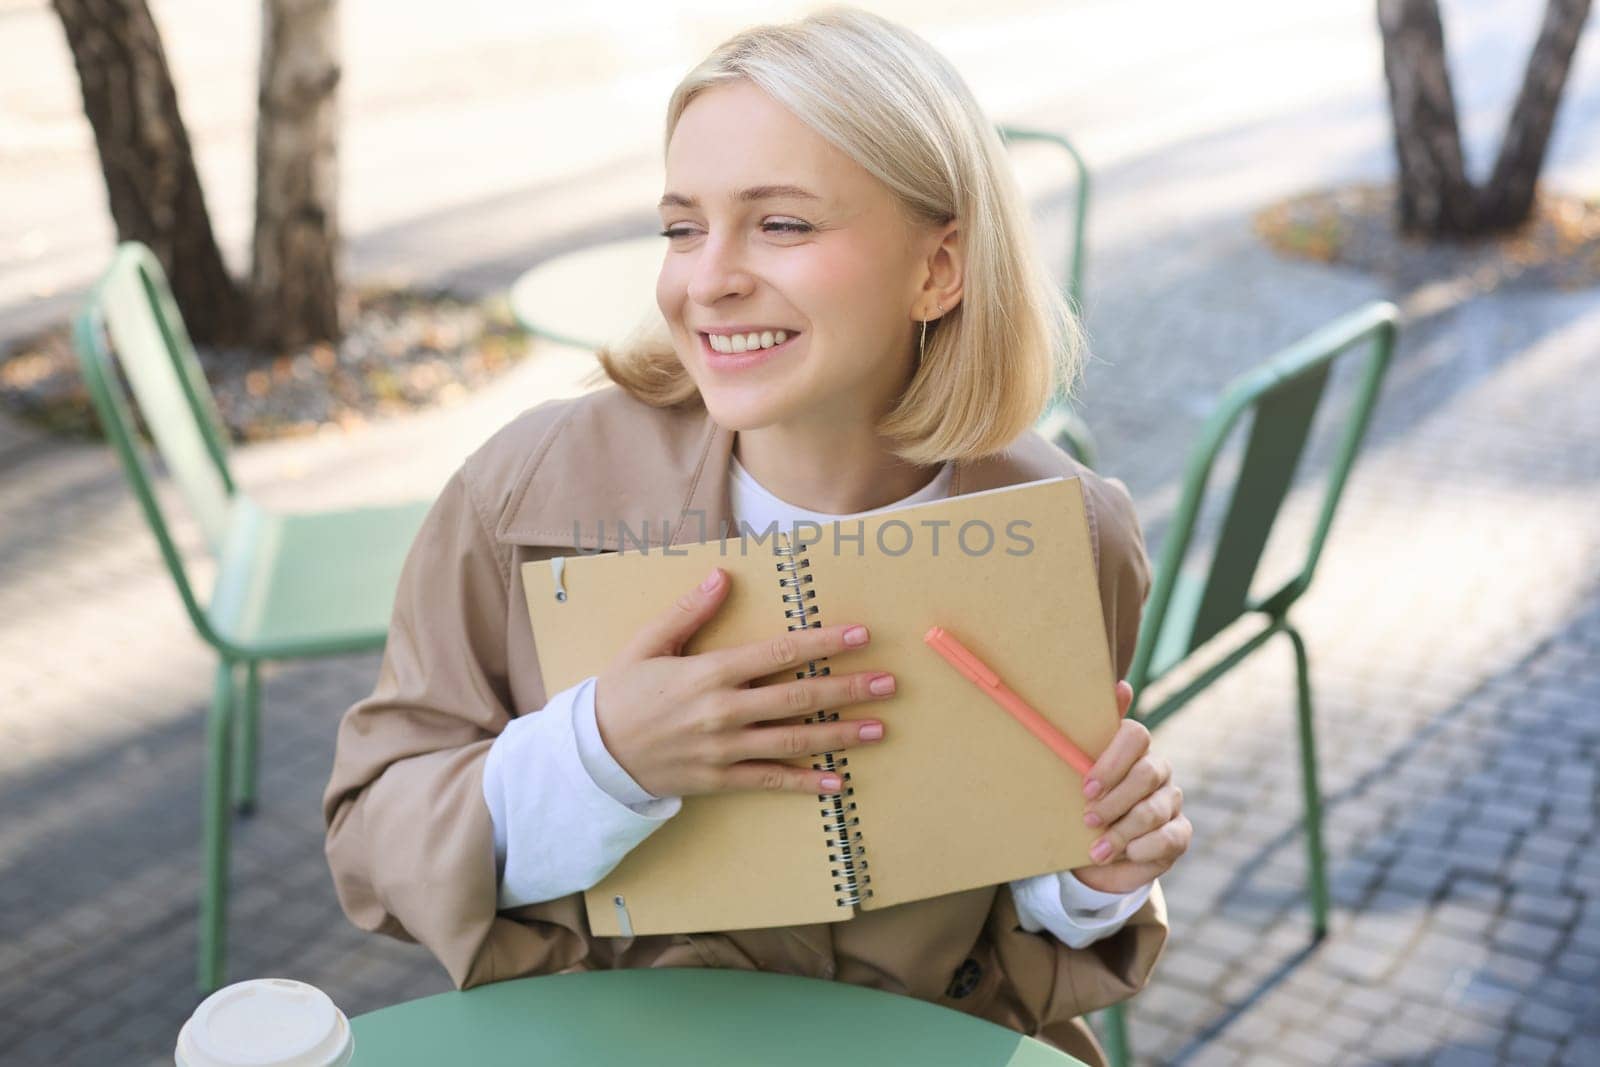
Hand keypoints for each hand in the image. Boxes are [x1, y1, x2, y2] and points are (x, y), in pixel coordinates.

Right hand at [593, 567, 897, 798]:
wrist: (592, 755)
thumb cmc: (621, 693)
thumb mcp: (648, 644)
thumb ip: (688, 611)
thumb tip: (722, 576)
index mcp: (709, 672)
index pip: (779, 653)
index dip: (823, 643)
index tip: (860, 636)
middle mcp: (723, 711)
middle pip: (797, 698)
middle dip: (847, 689)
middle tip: (888, 684)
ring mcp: (724, 748)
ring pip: (792, 740)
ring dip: (839, 734)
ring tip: (878, 728)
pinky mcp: (719, 779)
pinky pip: (769, 781)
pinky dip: (804, 782)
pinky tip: (838, 782)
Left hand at [1069, 684, 1191, 893]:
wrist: (1095, 852)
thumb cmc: (1085, 804)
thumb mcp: (1078, 772)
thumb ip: (1091, 731)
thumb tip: (1122, 685)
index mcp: (1132, 749)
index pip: (1135, 736)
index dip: (1111, 762)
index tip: (1086, 787)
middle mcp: (1157, 770)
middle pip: (1146, 774)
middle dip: (1114, 801)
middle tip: (1088, 819)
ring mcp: (1171, 802)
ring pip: (1152, 811)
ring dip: (1120, 833)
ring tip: (1096, 849)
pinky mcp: (1179, 834)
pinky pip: (1168, 838)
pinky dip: (1141, 849)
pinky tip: (1125, 854)